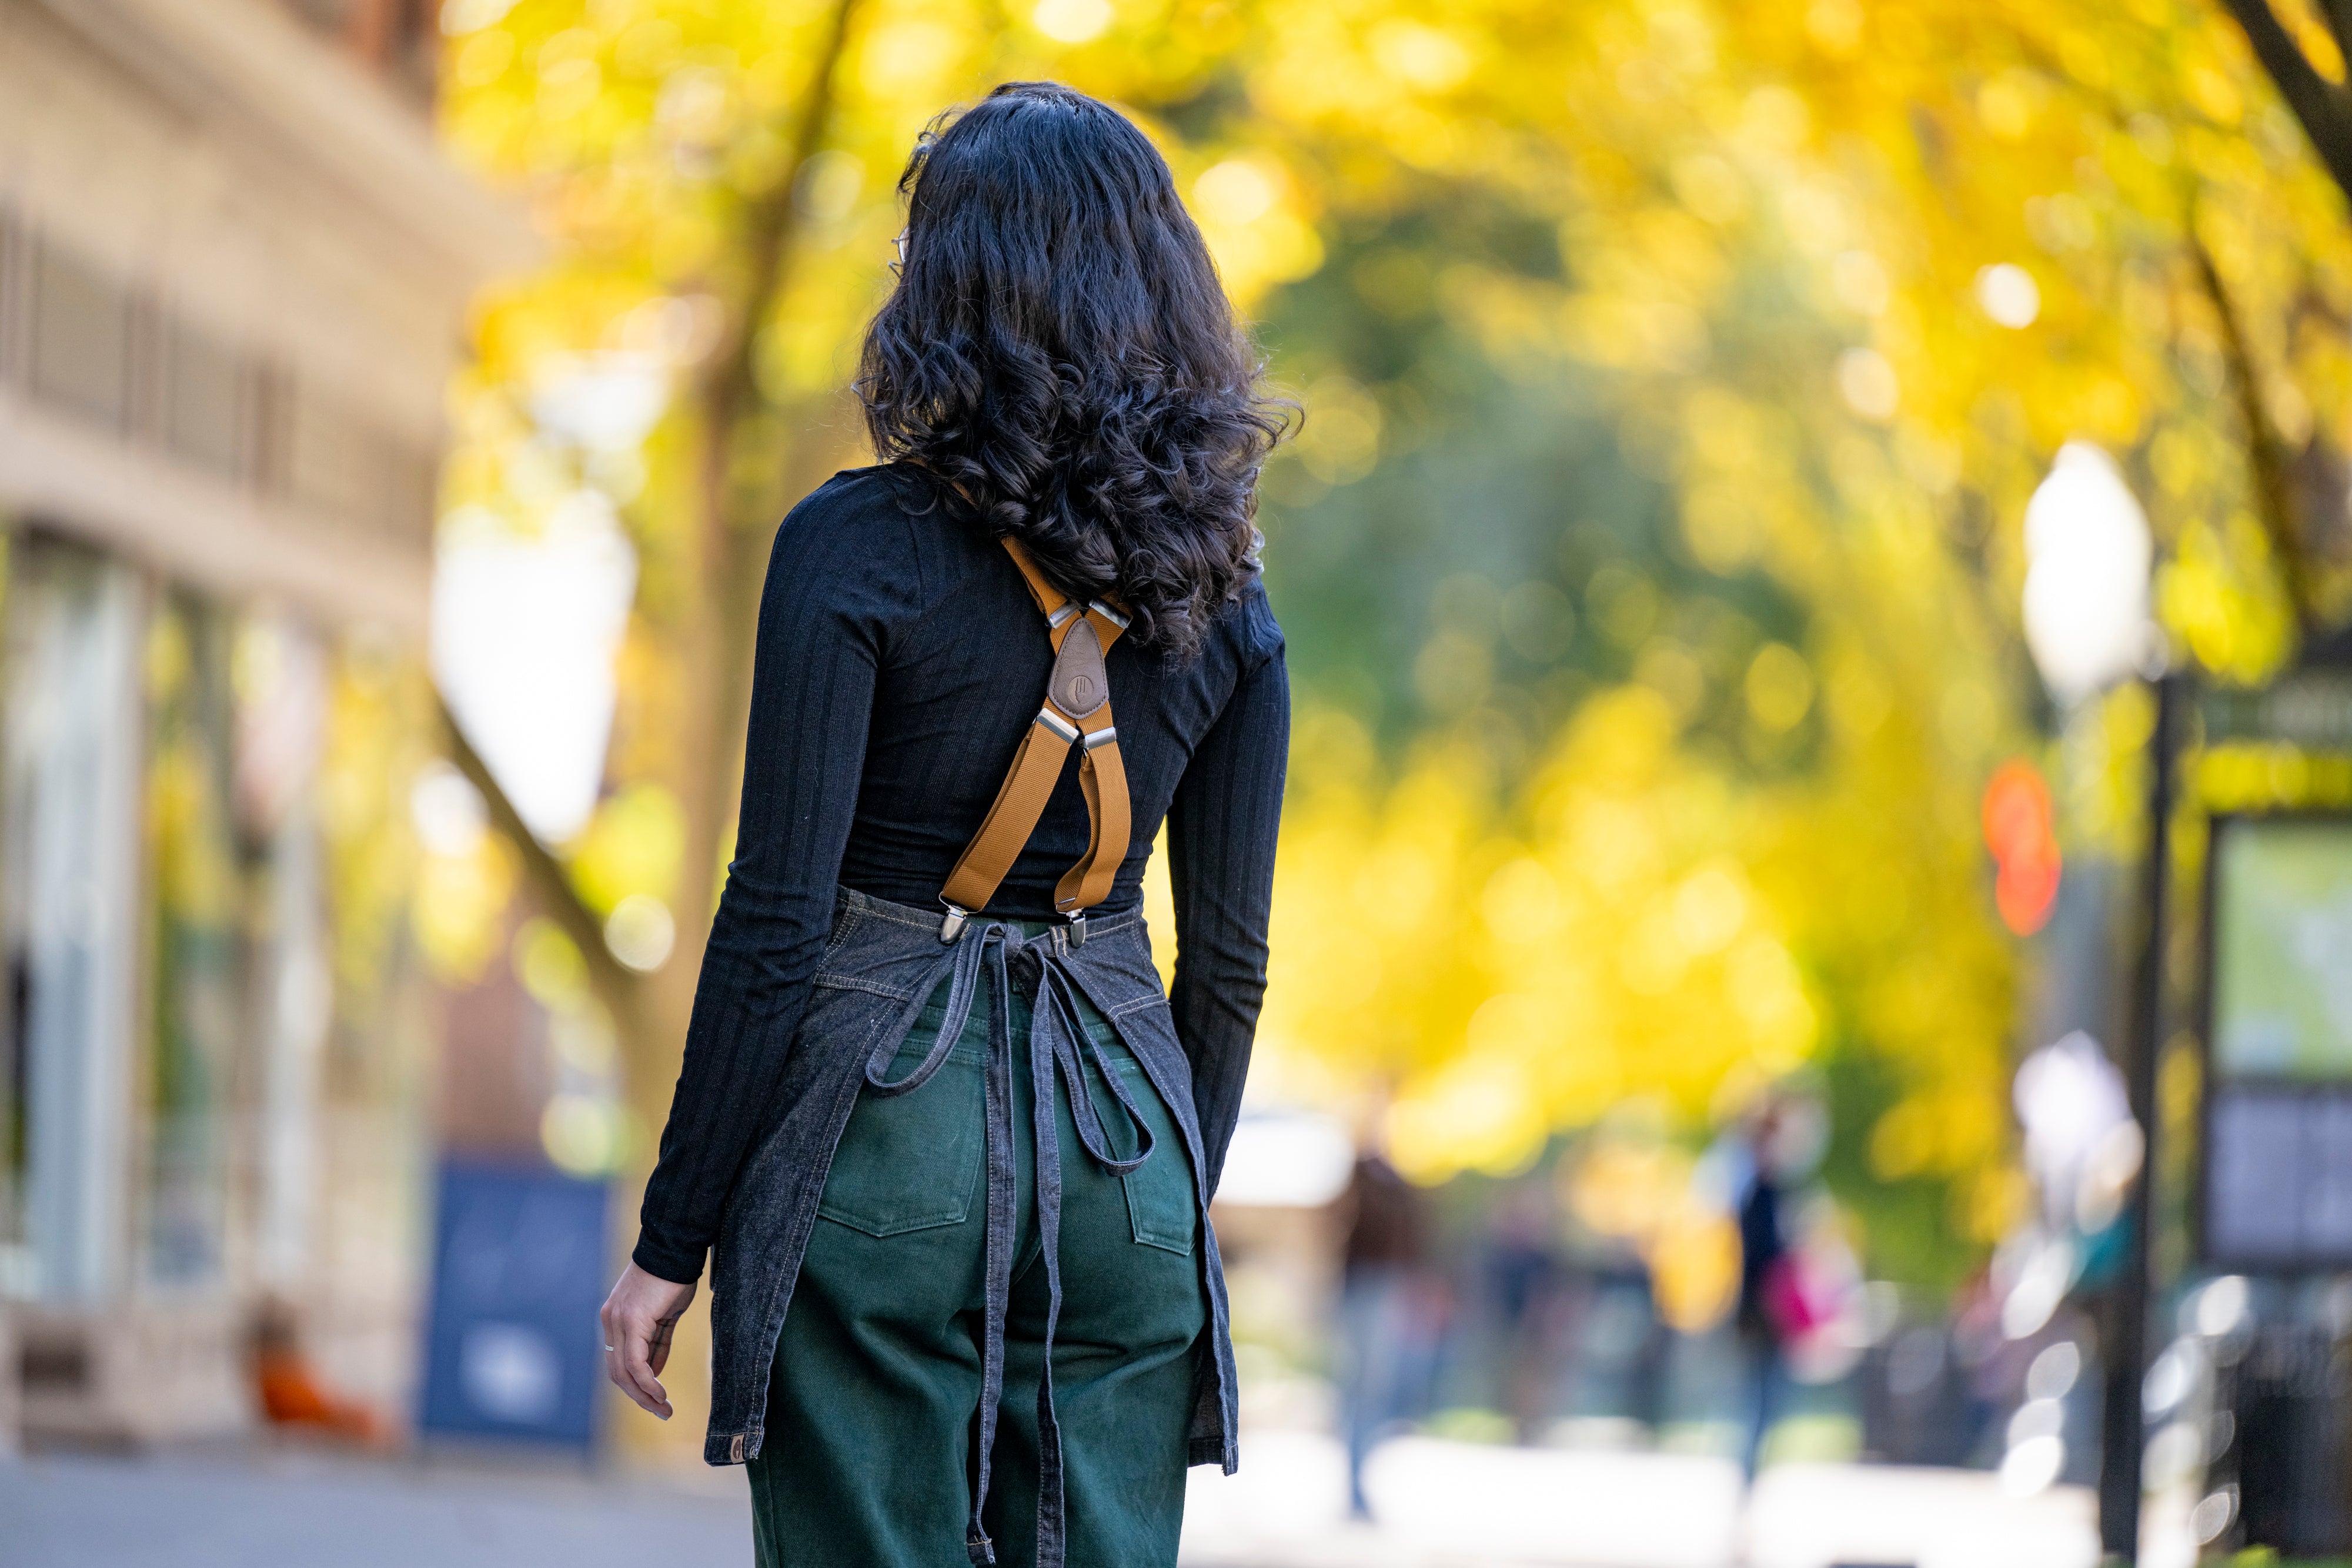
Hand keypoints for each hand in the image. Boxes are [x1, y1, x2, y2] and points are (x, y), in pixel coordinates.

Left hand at [600, 1261, 697, 1419]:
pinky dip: (647, 1382)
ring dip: (644, 1395)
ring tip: (664, 1409)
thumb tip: (653, 1373)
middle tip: (661, 1412)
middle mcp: (610, 1321)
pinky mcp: (631, 1321)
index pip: (619, 1362)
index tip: (655, 1399)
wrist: (675, 1246)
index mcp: (615, 1319)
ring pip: (624, 1372)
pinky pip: (635, 1363)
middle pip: (617, 1373)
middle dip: (639, 1397)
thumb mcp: (666, 1315)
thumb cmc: (674, 1276)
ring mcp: (617, 1321)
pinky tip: (660, 1393)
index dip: (636, 1385)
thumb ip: (657, 1343)